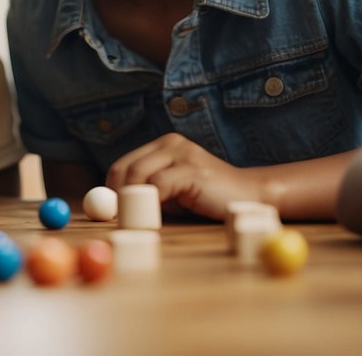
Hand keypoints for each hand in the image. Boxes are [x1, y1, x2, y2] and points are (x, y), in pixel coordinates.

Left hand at [106, 133, 261, 220]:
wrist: (249, 196)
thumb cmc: (206, 198)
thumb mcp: (172, 191)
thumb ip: (147, 190)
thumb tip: (113, 204)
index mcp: (163, 145)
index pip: (123, 164)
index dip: (112, 189)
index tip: (111, 212)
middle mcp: (170, 143)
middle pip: (127, 168)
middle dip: (117, 196)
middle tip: (119, 219)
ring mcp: (182, 153)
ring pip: (139, 175)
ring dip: (132, 200)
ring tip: (136, 219)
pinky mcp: (192, 169)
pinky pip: (159, 185)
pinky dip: (152, 203)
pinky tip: (156, 216)